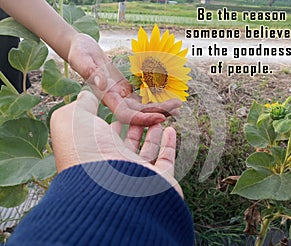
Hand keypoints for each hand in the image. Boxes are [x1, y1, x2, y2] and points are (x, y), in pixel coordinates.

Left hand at [50, 90, 182, 196]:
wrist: (110, 188)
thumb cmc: (86, 152)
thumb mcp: (72, 120)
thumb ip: (79, 105)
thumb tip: (86, 95)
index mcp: (95, 152)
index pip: (106, 136)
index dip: (114, 122)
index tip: (122, 109)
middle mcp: (115, 165)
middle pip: (128, 143)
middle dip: (136, 125)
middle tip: (144, 112)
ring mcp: (137, 174)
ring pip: (147, 152)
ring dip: (153, 133)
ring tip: (158, 118)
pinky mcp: (159, 181)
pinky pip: (166, 161)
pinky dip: (170, 145)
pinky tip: (171, 130)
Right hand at [67, 33, 181, 125]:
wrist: (81, 48)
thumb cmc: (79, 52)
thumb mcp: (82, 58)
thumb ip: (91, 72)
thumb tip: (102, 84)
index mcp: (106, 97)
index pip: (126, 115)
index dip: (142, 118)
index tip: (161, 117)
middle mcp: (115, 100)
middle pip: (139, 113)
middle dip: (158, 111)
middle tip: (178, 106)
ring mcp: (120, 96)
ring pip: (142, 106)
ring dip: (159, 106)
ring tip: (177, 103)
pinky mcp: (125, 89)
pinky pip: (141, 97)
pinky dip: (154, 98)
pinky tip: (167, 96)